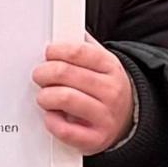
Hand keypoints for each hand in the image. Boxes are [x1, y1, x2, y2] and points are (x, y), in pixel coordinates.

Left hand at [32, 37, 136, 152]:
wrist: (128, 120)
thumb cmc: (106, 90)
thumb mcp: (103, 64)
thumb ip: (85, 47)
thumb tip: (66, 27)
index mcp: (111, 67)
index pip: (78, 52)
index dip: (56, 51)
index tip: (48, 53)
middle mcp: (110, 91)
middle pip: (65, 73)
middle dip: (44, 73)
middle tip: (39, 75)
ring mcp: (105, 116)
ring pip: (64, 98)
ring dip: (45, 96)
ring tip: (44, 97)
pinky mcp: (96, 139)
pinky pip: (65, 130)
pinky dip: (52, 122)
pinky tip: (51, 116)